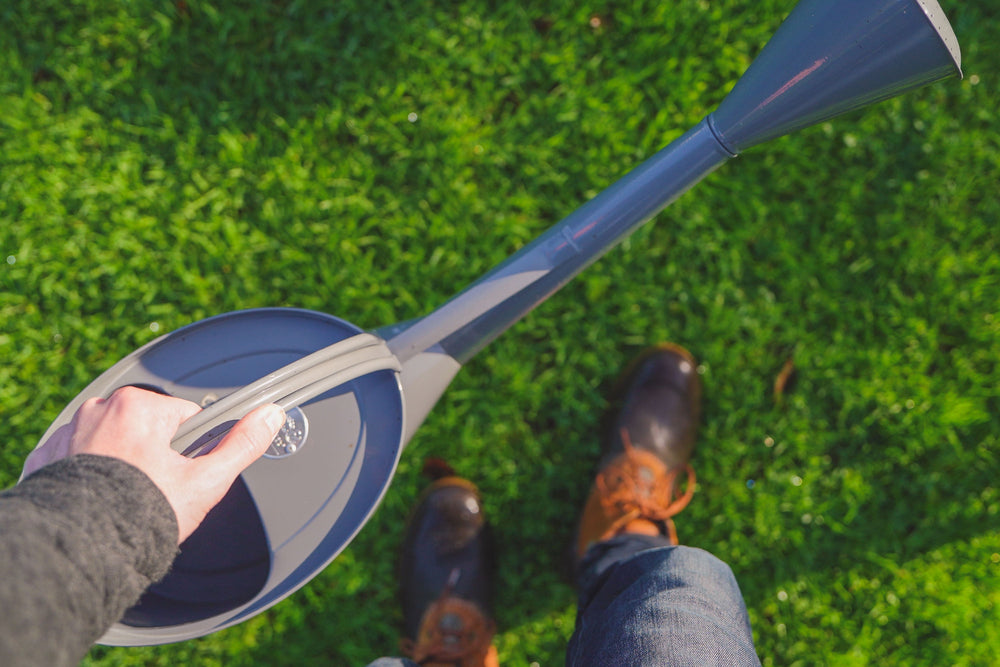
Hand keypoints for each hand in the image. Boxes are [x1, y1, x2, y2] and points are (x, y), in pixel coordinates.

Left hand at [23, 387, 284, 542]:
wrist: (83, 550)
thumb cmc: (142, 515)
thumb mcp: (206, 481)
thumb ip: (242, 445)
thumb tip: (271, 416)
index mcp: (139, 407)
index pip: (184, 417)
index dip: (191, 451)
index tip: (183, 474)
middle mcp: (99, 410)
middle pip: (147, 428)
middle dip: (155, 455)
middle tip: (156, 490)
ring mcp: (69, 433)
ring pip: (114, 441)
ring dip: (122, 462)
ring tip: (127, 498)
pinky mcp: (48, 457)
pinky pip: (80, 457)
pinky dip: (92, 474)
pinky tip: (101, 499)